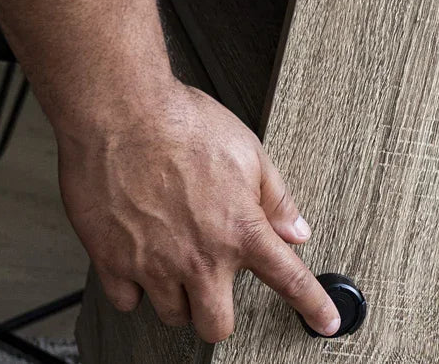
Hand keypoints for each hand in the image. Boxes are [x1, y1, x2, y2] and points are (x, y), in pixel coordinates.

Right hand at [57, 81, 338, 342]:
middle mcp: (199, 256)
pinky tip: (141, 257)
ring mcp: (154, 264)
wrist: (122, 113)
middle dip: (219, 312)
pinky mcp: (113, 262)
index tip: (326, 322)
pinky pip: (127, 300)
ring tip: (175, 258)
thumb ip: (275, 198)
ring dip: (177, 295)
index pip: (288, 279)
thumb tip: (296, 230)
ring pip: (172, 315)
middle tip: (215, 285)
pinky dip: (135, 286)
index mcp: (239, 229)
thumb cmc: (183, 123)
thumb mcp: (248, 151)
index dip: (313, 306)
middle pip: (216, 326)